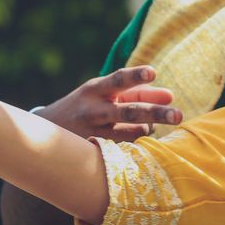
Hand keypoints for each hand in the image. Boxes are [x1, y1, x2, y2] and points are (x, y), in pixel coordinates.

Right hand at [35, 66, 181, 141]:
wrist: (45, 132)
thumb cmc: (87, 106)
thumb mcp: (105, 94)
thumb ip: (138, 92)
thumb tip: (170, 95)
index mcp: (95, 89)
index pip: (118, 79)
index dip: (136, 76)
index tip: (153, 72)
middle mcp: (93, 110)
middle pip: (129, 111)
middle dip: (156, 112)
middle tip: (179, 115)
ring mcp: (92, 133)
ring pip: (131, 133)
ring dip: (148, 129)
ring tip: (148, 125)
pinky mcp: (94, 152)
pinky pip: (125, 148)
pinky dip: (137, 142)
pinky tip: (136, 139)